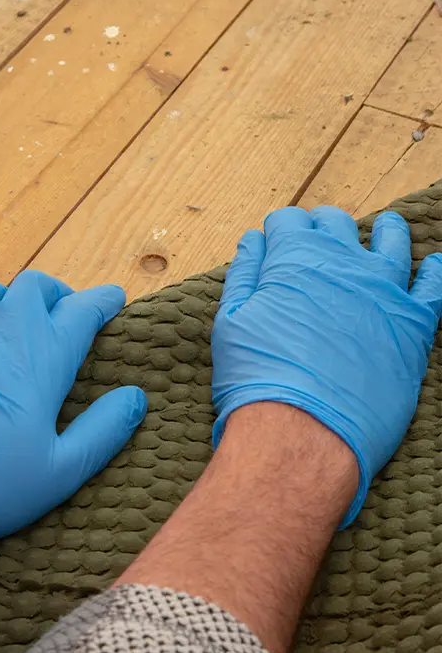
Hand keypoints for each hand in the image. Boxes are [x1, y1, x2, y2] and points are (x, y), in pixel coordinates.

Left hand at [0, 271, 146, 571]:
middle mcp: (4, 332)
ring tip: (15, 328)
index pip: (83, 309)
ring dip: (11, 302)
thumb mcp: (61, 471)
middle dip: (56, 294)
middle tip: (62, 317)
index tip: (114, 301)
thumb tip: (136, 398)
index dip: (104, 300)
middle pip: (35, 285)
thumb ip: (104, 430)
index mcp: (44, 358)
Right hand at [211, 206, 441, 525]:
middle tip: (319, 234)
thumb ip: (244, 273)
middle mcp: (343, 263)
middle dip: (323, 225)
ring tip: (386, 227)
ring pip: (390, 242)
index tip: (279, 236)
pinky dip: (433, 272)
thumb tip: (253, 240)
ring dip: (385, 230)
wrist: (304, 431)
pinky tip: (432, 264)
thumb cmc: (258, 378)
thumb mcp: (231, 320)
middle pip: (336, 224)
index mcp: (295, 258)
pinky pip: (432, 287)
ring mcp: (383, 291)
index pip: (290, 221)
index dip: (281, 227)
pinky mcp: (412, 325)